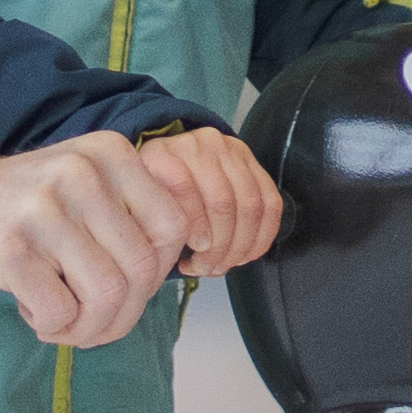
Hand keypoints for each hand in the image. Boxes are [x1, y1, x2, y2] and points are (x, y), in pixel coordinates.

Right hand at [0, 129, 190, 349]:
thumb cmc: (12, 209)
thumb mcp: (79, 189)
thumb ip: (130, 216)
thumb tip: (186, 264)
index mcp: (108, 154)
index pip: (174, 230)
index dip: (156, 278)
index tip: (124, 293)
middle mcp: (79, 172)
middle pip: (142, 271)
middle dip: (122, 315)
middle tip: (89, 324)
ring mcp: (41, 207)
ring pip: (107, 296)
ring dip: (89, 329)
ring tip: (62, 323)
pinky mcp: (6, 246)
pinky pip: (60, 311)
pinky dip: (53, 327)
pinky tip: (30, 312)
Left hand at [130, 119, 283, 274]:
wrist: (170, 164)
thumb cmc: (155, 195)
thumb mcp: (141, 205)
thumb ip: (154, 225)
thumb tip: (183, 260)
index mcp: (163, 153)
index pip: (183, 185)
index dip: (194, 224)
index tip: (194, 253)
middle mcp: (198, 145)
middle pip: (221, 200)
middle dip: (220, 245)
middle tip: (210, 267)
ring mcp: (229, 151)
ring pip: (250, 205)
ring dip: (241, 245)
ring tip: (225, 263)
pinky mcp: (252, 162)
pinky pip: (270, 203)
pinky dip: (262, 236)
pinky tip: (246, 253)